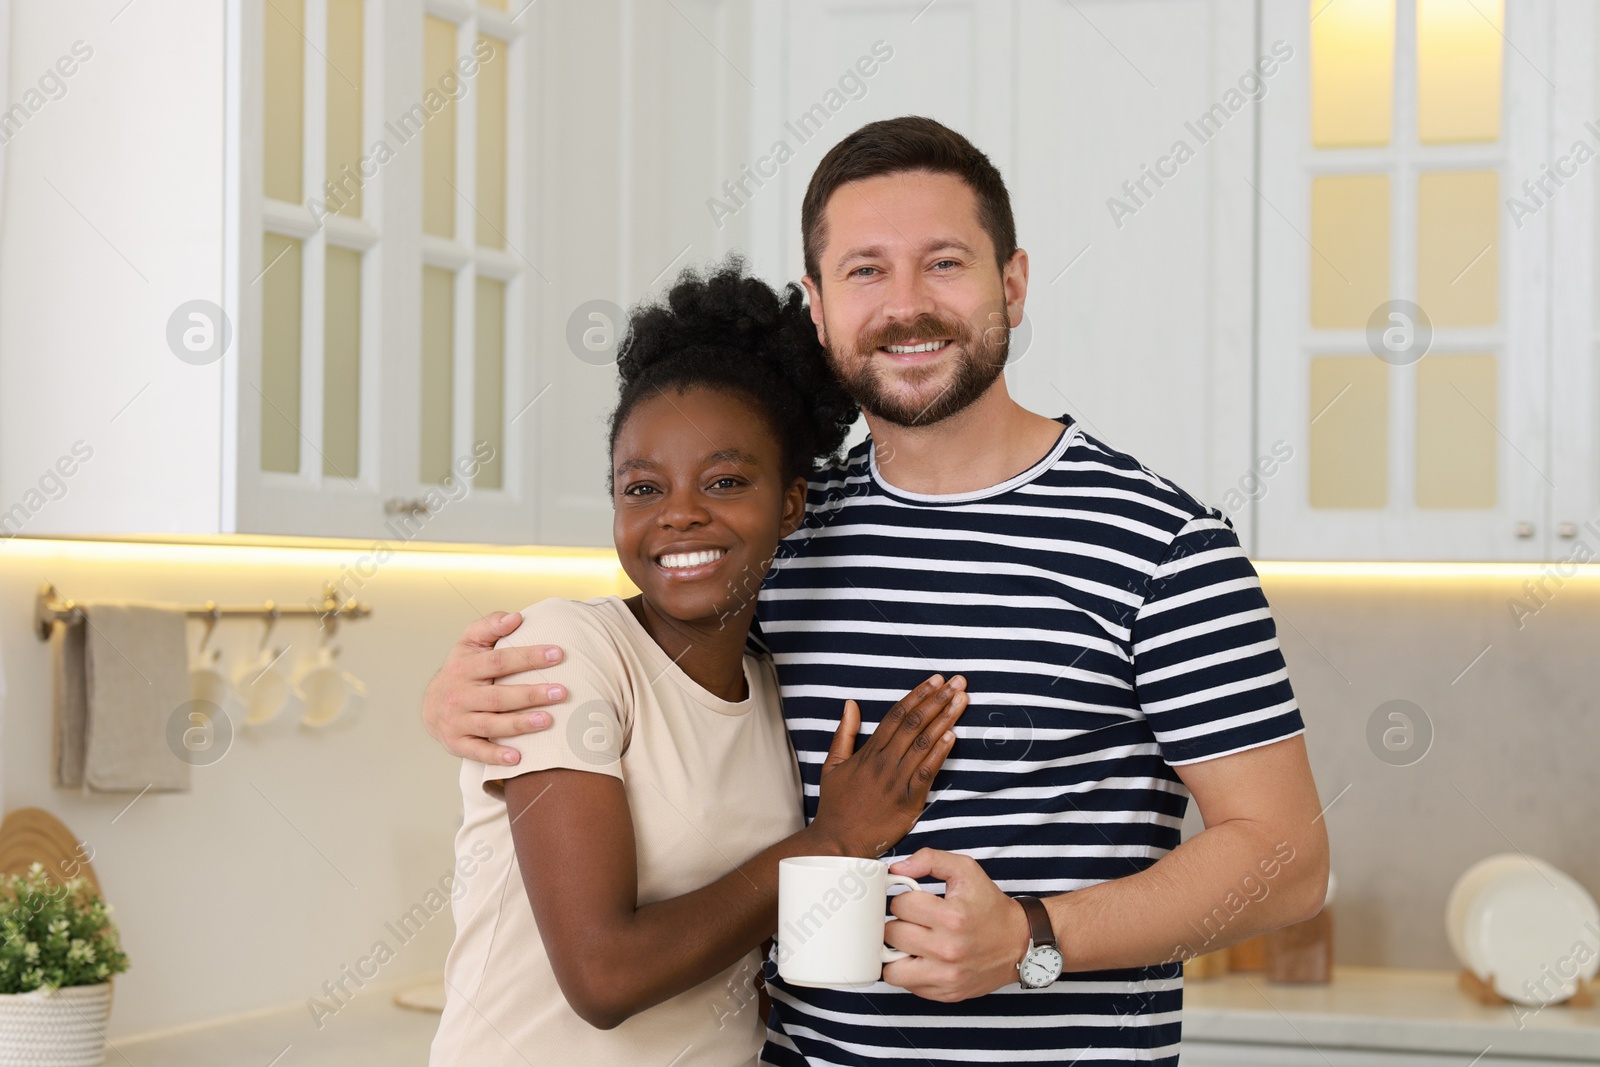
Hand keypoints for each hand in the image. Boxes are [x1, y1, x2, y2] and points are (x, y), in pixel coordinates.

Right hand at [422, 612, 567, 764]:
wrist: (431, 706)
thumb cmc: (461, 669)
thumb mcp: (470, 643)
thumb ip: (490, 625)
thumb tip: (516, 617)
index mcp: (465, 666)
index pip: (499, 660)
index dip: (528, 657)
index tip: (558, 654)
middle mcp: (460, 694)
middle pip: (498, 696)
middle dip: (531, 694)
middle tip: (561, 692)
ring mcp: (457, 721)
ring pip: (490, 724)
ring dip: (520, 724)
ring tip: (548, 721)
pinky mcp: (456, 743)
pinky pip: (477, 751)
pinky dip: (495, 755)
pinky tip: (517, 757)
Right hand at [808, 676, 967, 857]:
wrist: (839, 840)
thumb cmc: (836, 804)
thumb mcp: (832, 764)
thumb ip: (844, 733)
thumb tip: (850, 704)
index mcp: (869, 752)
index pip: (897, 715)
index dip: (918, 695)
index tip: (935, 680)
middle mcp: (885, 762)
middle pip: (915, 723)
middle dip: (938, 699)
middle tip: (957, 682)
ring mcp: (898, 781)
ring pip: (924, 743)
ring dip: (945, 719)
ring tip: (962, 700)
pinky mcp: (909, 801)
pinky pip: (928, 772)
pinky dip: (940, 753)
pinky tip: (953, 736)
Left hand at [880, 848, 1032, 1001]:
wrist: (1019, 943)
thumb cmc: (990, 906)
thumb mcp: (966, 870)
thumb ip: (929, 860)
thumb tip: (897, 869)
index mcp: (951, 917)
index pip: (899, 905)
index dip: (904, 899)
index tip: (915, 902)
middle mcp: (948, 949)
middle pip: (892, 935)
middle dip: (899, 924)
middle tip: (913, 921)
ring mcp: (947, 976)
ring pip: (892, 969)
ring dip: (897, 953)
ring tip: (911, 943)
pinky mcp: (947, 994)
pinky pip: (907, 986)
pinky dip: (910, 972)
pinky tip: (923, 959)